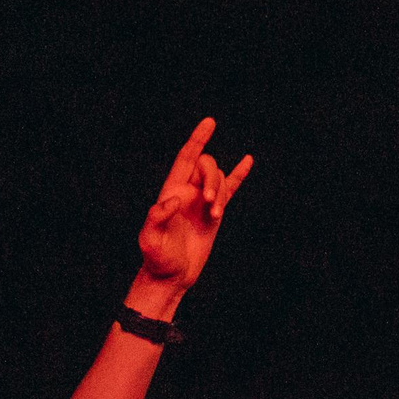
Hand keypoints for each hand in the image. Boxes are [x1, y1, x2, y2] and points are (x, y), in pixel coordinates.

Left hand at [135, 118, 253, 296]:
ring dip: (221, 192)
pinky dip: (238, 175)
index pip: (186, 158)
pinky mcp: (213, 213)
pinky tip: (247, 161)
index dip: (197, 139)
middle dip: (212, 179)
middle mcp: (186, 192)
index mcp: (171, 191)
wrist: (171, 276)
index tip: (210, 122)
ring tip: (214, 216)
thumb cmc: (158, 259)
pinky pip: (229, 189)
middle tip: (210, 204)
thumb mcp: (150, 240)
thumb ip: (157, 217)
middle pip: (206, 167)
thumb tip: (173, 199)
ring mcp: (201, 201)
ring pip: (219, 179)